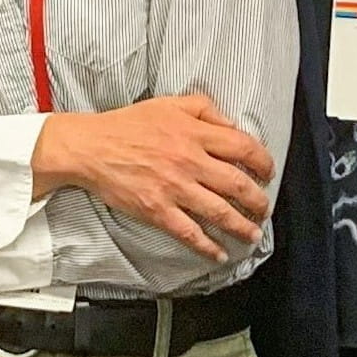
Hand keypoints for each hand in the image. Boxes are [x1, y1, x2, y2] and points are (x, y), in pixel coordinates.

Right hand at [34, 94, 272, 262]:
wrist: (89, 147)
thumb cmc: (126, 125)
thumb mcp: (167, 103)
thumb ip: (204, 108)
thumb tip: (232, 126)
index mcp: (193, 133)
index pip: (243, 147)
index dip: (263, 162)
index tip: (267, 172)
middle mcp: (189, 161)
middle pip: (238, 185)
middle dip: (258, 201)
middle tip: (263, 208)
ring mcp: (174, 188)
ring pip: (220, 213)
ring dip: (243, 227)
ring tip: (252, 234)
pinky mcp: (157, 210)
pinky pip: (190, 233)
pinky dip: (208, 247)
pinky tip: (219, 253)